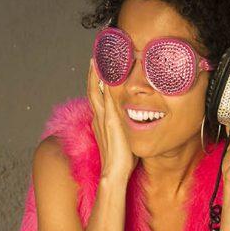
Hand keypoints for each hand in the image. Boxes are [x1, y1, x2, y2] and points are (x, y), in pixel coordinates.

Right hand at [87, 57, 138, 180]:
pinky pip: (107, 97)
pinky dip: (106, 83)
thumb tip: (136, 125)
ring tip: (97, 58)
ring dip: (97, 74)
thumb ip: (124, 131)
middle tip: (95, 56)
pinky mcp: (110, 121)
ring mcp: (102, 119)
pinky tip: (108, 71)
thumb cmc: (120, 162)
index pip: (97, 98)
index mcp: (100, 122)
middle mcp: (98, 118)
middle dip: (94, 74)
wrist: (114, 174)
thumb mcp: (122, 142)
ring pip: (96, 90)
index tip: (99, 69)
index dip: (96, 84)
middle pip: (93, 90)